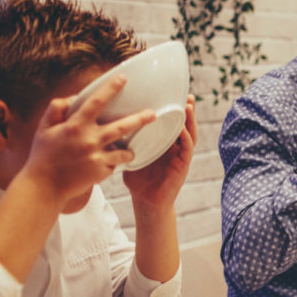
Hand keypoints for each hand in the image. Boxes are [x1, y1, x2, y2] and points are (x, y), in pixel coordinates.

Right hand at [20, 76, 155, 207]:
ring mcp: (97, 157)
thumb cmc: (43, 156)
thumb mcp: (44, 129)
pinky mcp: (101, 172)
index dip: (110, 89)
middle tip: (153, 114)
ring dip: (128, 150)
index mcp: (75, 126)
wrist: (44, 187)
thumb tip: (74, 98)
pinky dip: (112, 163)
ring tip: (129, 150)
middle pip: (122, 127)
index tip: (123, 79)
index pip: (96, 102)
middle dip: (141, 119)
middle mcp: (89, 140)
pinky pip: (114, 164)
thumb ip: (57, 110)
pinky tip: (105, 165)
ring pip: (124, 151)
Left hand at [124, 95, 197, 209]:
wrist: (146, 202)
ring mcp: (181, 156)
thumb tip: (106, 124)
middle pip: (184, 124)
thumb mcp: (131, 155)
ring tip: (188, 107)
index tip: (173, 93)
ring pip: (190, 133)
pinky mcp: (183, 166)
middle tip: (186, 95)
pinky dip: (186, 138)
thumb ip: (126, 142)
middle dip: (187, 110)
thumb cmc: (138, 180)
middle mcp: (175, 147)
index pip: (172, 122)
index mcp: (164, 143)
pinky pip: (187, 149)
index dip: (174, 109)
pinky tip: (183, 130)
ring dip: (190, 121)